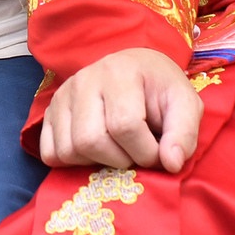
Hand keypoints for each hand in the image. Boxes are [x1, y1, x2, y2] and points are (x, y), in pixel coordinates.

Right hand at [41, 48, 200, 173]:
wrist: (136, 71)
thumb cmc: (160, 90)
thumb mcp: (185, 105)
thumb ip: (183, 134)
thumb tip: (170, 164)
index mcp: (120, 72)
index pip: (124, 126)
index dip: (146, 152)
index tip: (158, 153)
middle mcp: (84, 79)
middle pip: (91, 141)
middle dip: (120, 160)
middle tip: (135, 153)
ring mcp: (62, 96)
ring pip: (69, 150)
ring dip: (97, 163)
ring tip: (116, 150)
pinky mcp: (49, 113)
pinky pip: (50, 153)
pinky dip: (72, 162)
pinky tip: (94, 152)